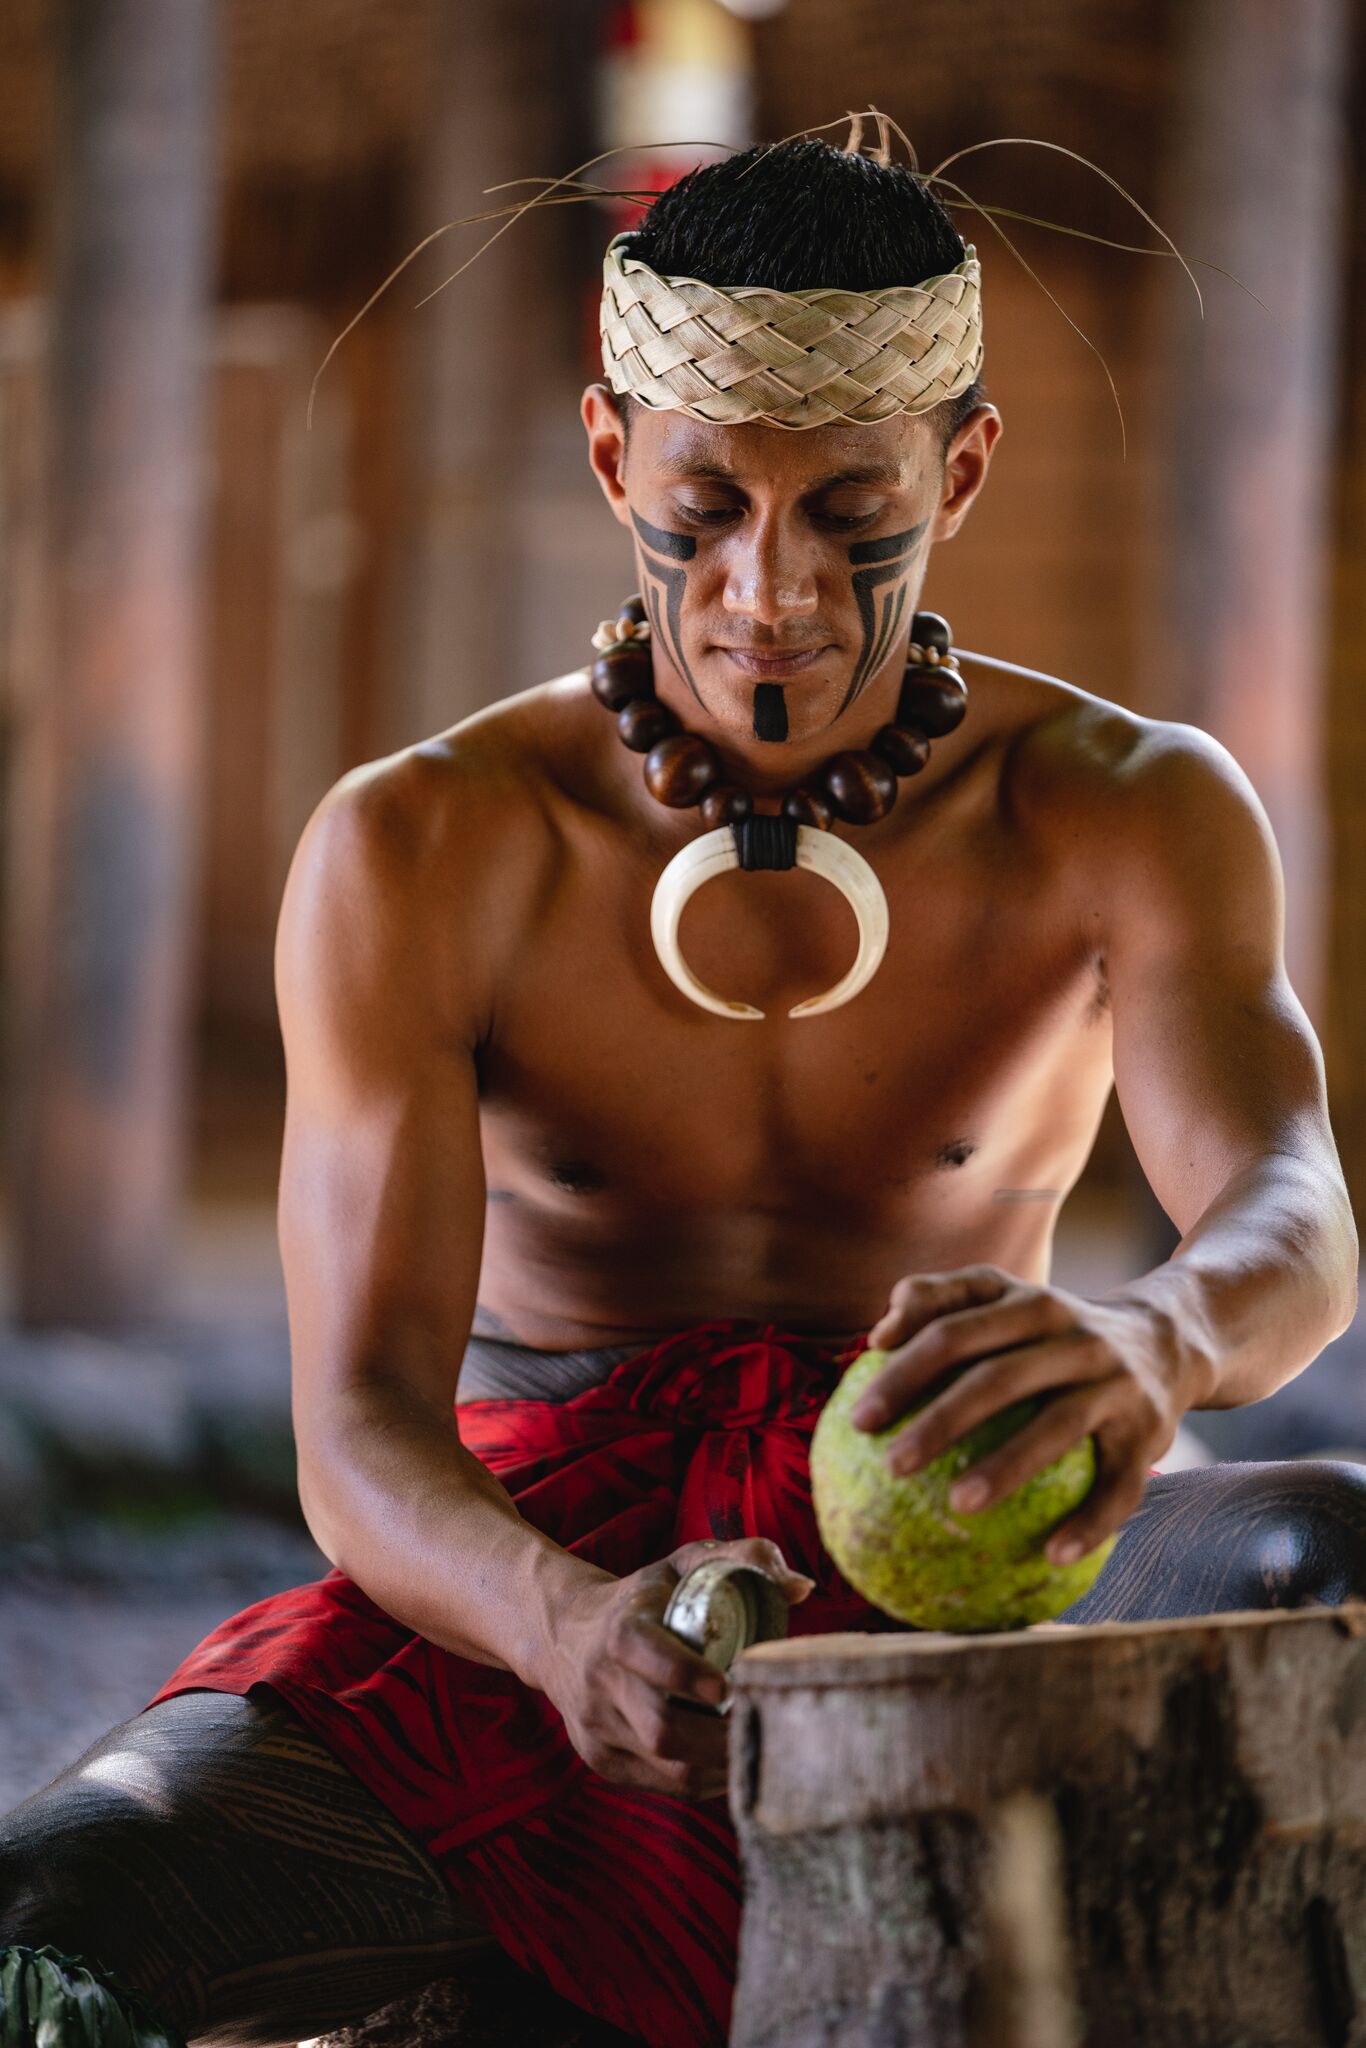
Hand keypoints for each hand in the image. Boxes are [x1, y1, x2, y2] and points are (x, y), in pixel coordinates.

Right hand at [541, 1538, 814, 1799]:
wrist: (563, 1633)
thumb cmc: (645, 1596)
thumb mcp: (684, 1565)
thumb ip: (742, 1560)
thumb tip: (802, 1588)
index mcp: (619, 1629)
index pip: (643, 1653)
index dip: (685, 1674)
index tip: (729, 1687)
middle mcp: (600, 1683)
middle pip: (660, 1729)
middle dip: (721, 1738)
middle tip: (769, 1728)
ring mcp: (597, 1729)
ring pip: (665, 1768)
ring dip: (720, 1765)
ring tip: (760, 1747)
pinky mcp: (602, 1760)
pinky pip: (661, 1785)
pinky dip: (704, 1779)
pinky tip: (731, 1761)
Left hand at [855, 1266, 1211, 1564]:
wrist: (1169, 1338)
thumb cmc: (1055, 1326)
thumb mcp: (1005, 1296)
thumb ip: (940, 1298)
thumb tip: (876, 1334)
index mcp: (1030, 1304)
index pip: (954, 1332)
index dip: (904, 1372)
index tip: (858, 1420)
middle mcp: (1077, 1338)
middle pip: (998, 1377)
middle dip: (942, 1420)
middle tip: (891, 1465)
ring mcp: (1118, 1385)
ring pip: (1058, 1428)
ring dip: (1008, 1468)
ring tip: (956, 1506)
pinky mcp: (1151, 1433)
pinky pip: (1120, 1487)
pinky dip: (1089, 1523)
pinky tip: (1048, 1556)